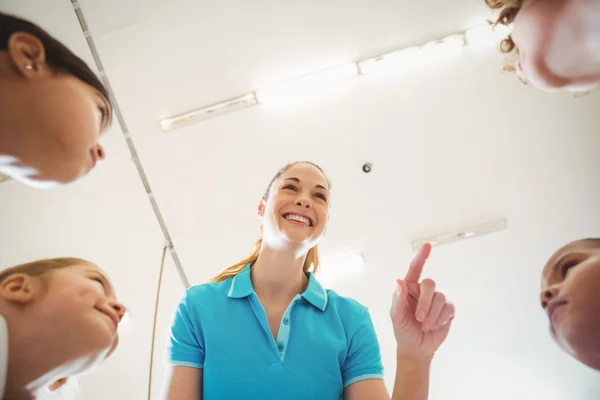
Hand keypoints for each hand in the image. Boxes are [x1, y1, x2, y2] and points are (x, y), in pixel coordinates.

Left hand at [390, 243, 454, 358]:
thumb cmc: (403, 330)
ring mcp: (436, 299)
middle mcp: (423, 291)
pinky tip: (435, 326)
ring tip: (425, 326)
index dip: (421, 256)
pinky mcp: (447, 310)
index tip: (427, 245)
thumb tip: (399, 281)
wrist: (416, 347)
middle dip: (425, 303)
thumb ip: (397, 299)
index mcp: (409, 288)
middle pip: (430, 284)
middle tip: (419, 318)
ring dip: (432, 314)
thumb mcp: (396, 316)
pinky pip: (449, 308)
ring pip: (440, 297)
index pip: (415, 269)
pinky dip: (441, 318)